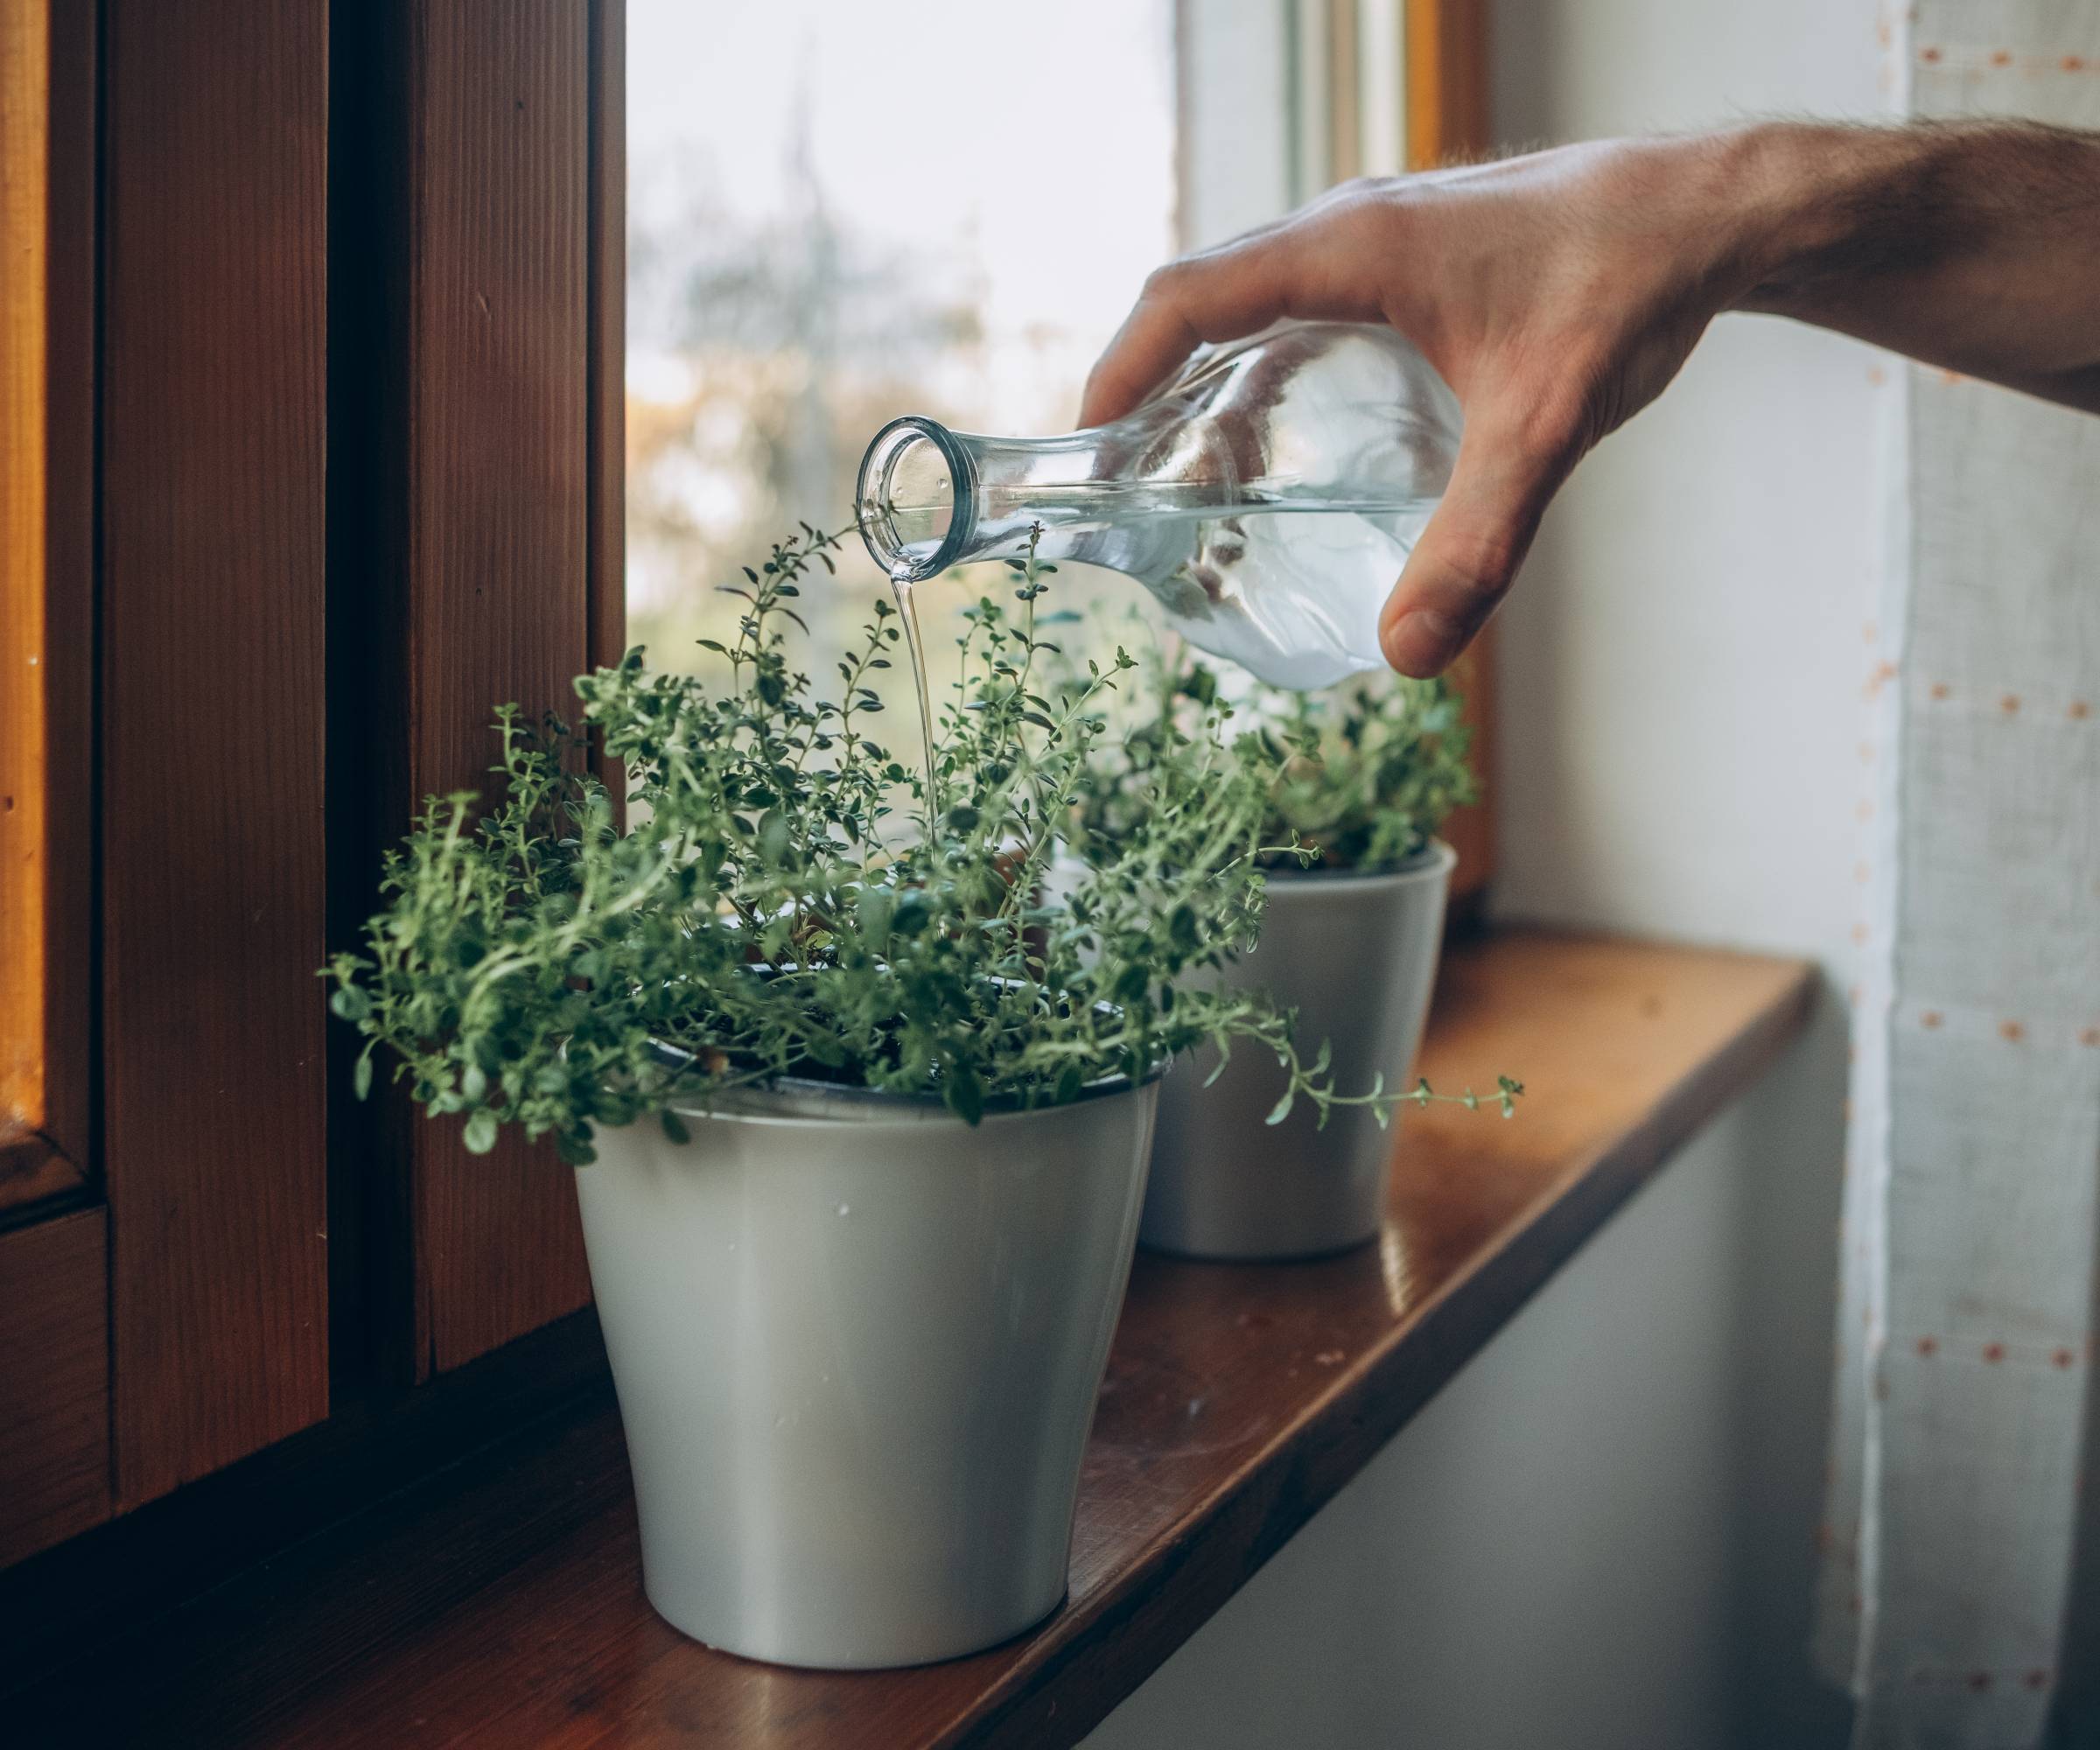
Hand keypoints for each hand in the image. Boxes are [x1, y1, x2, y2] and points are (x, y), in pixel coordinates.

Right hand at [1081, 136, 1774, 675]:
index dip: (1122, 369)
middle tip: (1133, 492)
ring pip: (1254, 313)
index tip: (1086, 447)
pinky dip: (1272, 383)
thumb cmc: (1625, 286)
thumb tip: (1408, 657)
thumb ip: (1477, 543)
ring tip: (1199, 493)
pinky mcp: (1408, 263)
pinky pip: (1304, 317)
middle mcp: (1347, 231)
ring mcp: (1376, 242)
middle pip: (1205, 305)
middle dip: (1154, 396)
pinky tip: (1294, 458)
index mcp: (1351, 245)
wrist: (1705, 216)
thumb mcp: (1544, 424)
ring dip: (1214, 395)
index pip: (1189, 297)